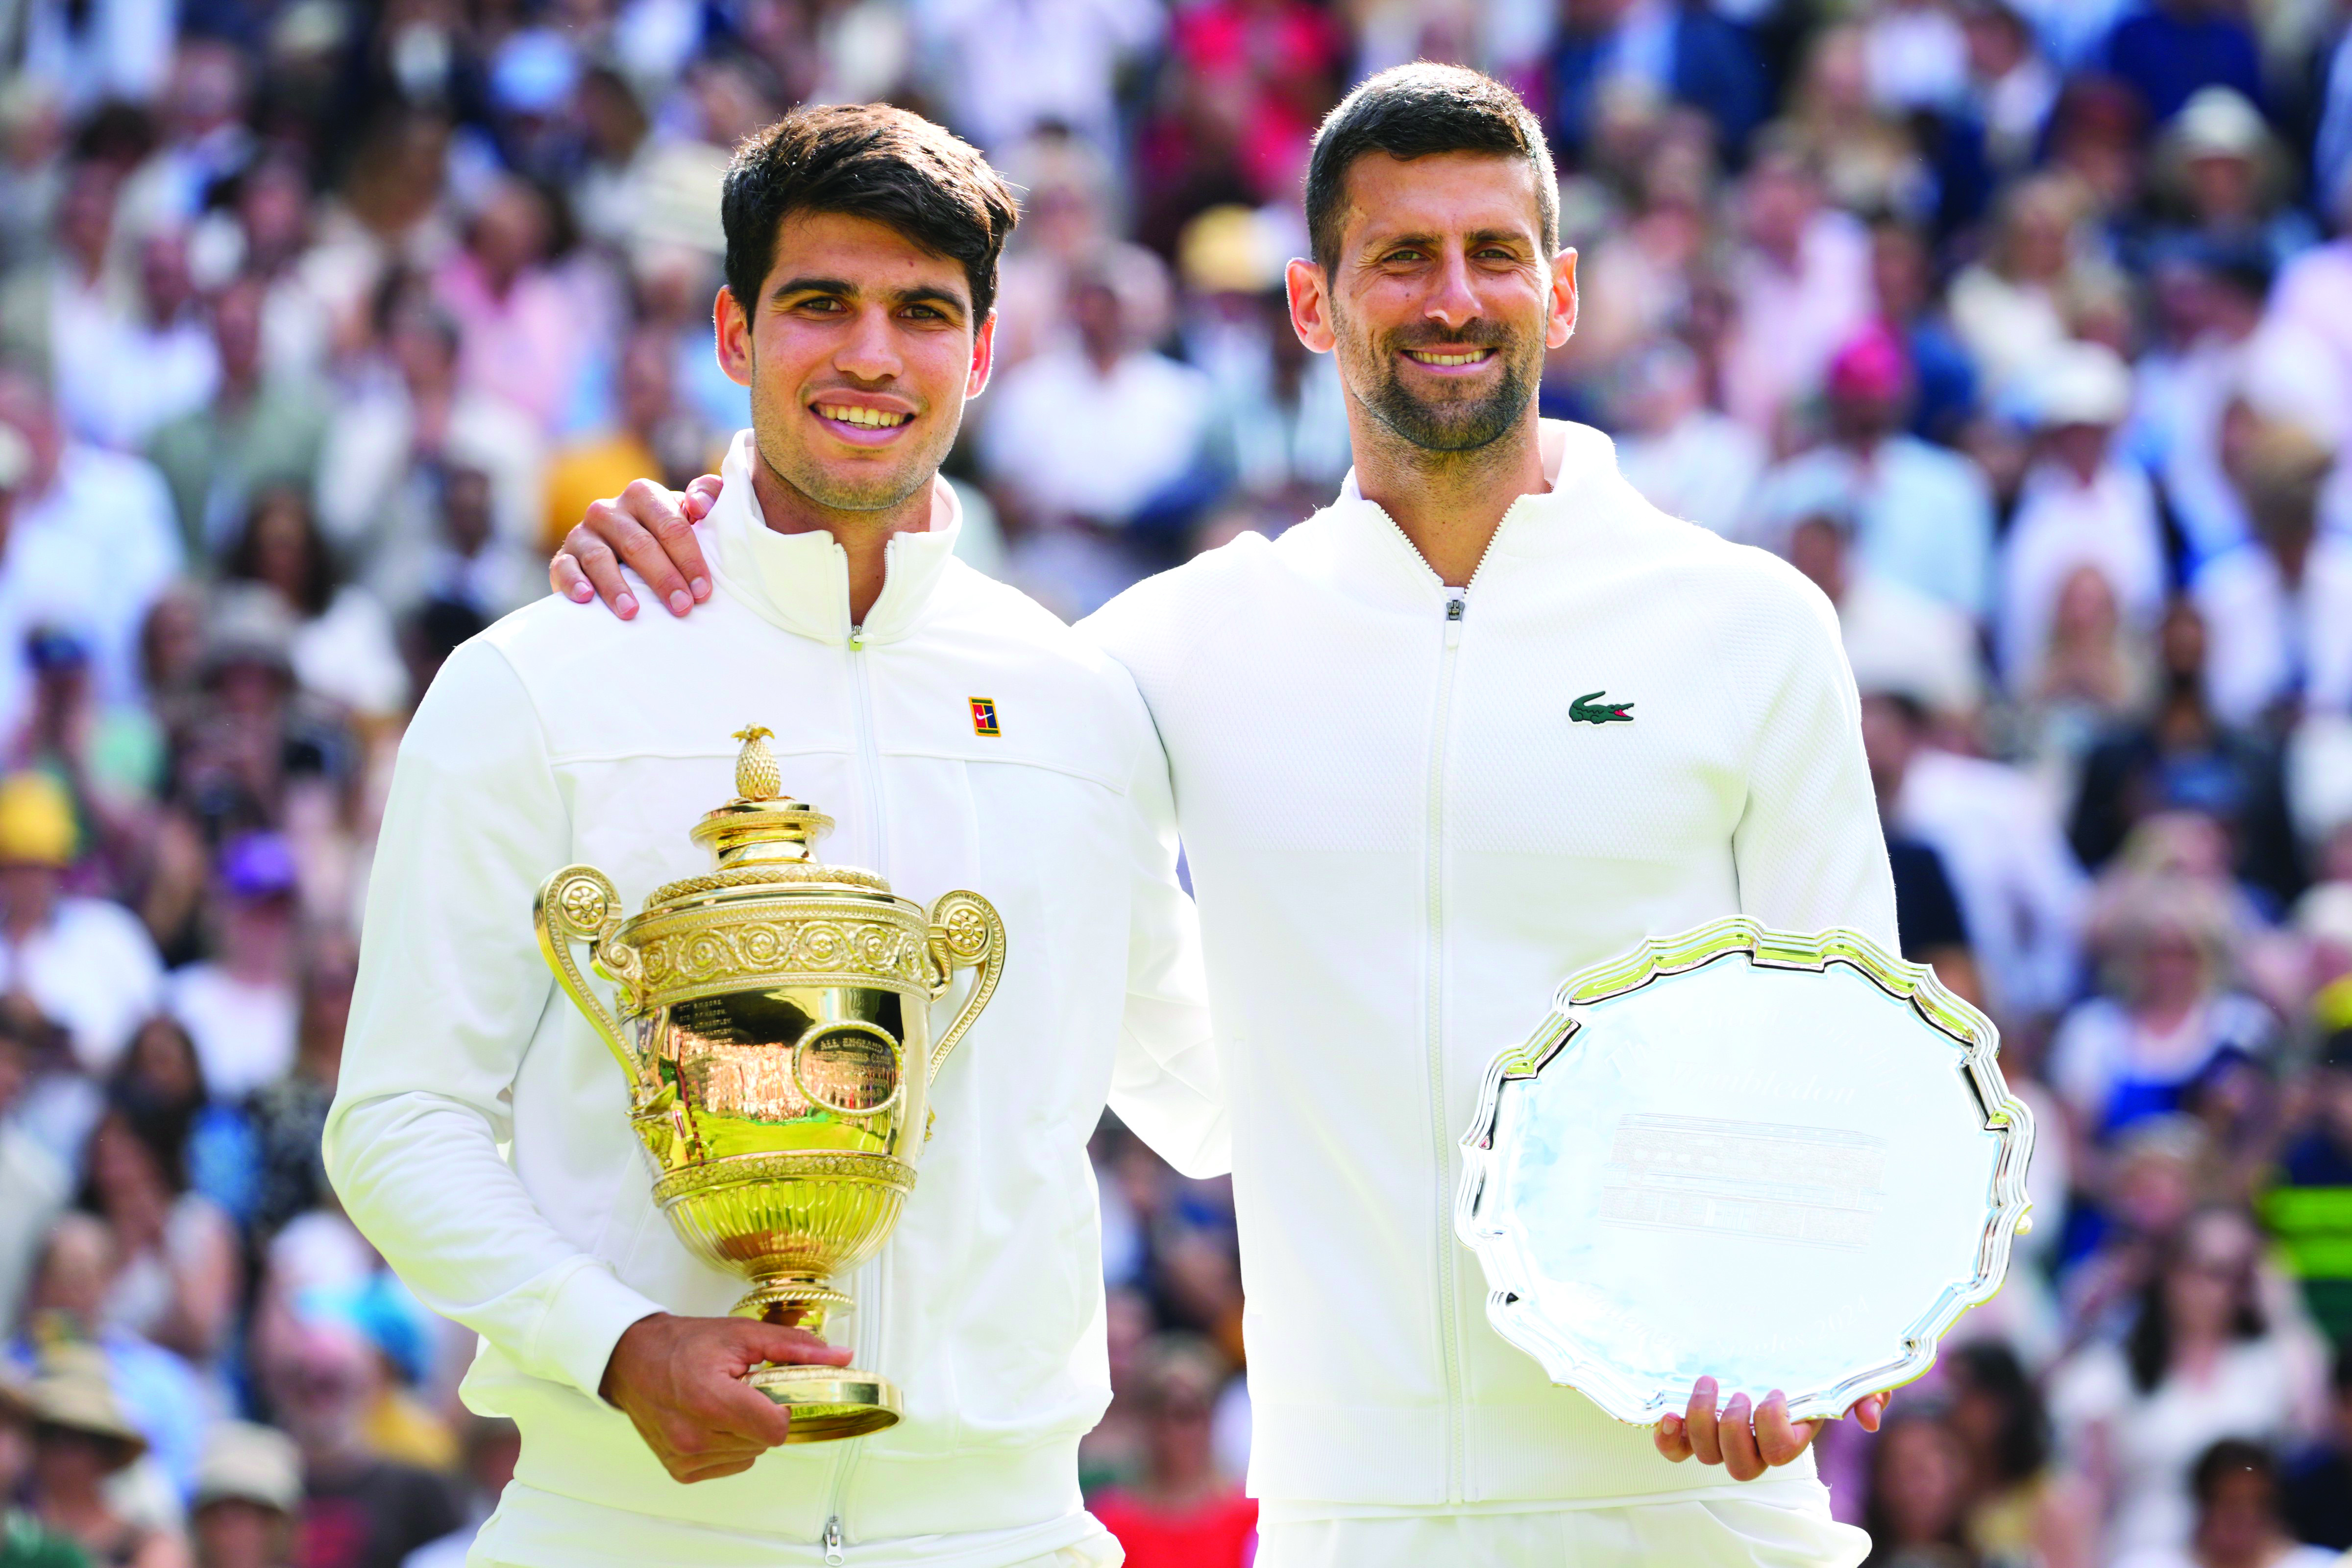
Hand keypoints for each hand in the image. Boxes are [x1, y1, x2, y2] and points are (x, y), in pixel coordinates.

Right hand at [550, 474, 724, 618]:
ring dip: (616, 587)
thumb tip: (700, 505)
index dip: (689, 558)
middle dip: (663, 578)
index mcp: (643, 495)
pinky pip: (565, 568)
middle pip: (638, 544)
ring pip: (600, 558)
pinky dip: (575, 582)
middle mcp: (609, 510)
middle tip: (682, 607)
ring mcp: (583, 533)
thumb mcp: (691, 512)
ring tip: (632, 612)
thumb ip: (709, 496)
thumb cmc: (666, 535)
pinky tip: (587, 598)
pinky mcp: (565, 557)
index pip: (670, 525)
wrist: (623, 551)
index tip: (703, 591)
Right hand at [599, 1311, 851, 1481]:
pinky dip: (729, 1446)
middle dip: (762, 1415)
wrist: (634, 1361)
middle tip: (742, 1389)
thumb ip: (795, 1348)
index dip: (781, 1408)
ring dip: (746, 1431)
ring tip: (723, 1402)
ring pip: (749, 1455)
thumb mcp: (743, 1334)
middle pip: (764, 1440)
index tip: (769, 1390)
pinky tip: (711, 1421)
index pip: (776, 1428)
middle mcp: (694, 1436)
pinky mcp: (680, 1471)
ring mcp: (685, 1458)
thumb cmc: (685, 1345)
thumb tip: (842, 1357)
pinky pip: (729, 1465)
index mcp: (710, 1400)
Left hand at [1652, 1377, 1889, 1481]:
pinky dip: (1669, 1439)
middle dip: (1735, 1429)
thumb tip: (1870, 1419)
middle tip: (1739, 1393)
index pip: (1780, 1453)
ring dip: (1703, 1421)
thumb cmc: (1814, 1363)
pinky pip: (1677, 1450)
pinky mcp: (1695, 1428)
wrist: (1777, 1347)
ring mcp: (1724, 1439)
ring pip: (1708, 1455)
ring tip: (1709, 1384)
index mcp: (1791, 1435)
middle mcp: (1756, 1445)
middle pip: (1740, 1464)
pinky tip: (1670, 1414)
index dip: (1772, 1427)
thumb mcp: (1847, 1373)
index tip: (1774, 1390)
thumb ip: (1867, 1393)